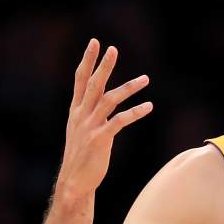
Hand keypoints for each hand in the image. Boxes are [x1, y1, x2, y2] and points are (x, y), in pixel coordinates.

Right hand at [56, 39, 152, 198]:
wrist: (74, 181)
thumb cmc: (81, 155)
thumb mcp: (79, 129)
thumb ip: (88, 112)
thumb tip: (100, 99)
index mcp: (76, 110)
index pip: (80, 79)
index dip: (88, 60)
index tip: (95, 42)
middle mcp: (81, 115)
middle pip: (93, 84)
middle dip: (103, 65)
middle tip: (113, 48)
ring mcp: (90, 126)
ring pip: (109, 100)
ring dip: (129, 88)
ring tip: (146, 79)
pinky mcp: (100, 139)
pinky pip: (120, 121)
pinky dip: (135, 113)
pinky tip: (149, 106)